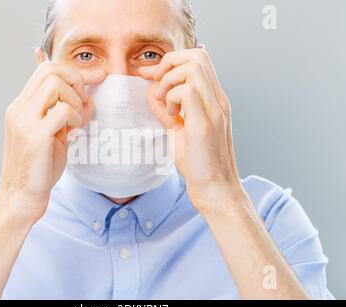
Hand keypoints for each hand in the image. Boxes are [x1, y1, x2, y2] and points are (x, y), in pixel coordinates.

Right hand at [0, 53, 103, 222]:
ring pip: (56, 84)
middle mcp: (19, 108)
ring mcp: (24, 120)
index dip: (73, 71)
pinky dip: (75, 117)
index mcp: (21, 106)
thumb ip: (65, 114)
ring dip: (75, 100)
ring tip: (75, 122)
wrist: (21, 197)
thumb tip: (89, 98)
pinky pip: (62, 109)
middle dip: (75, 80)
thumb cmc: (39, 168)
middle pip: (51, 70)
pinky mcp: (35, 135)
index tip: (96, 78)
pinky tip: (72, 132)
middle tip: (82, 103)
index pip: (45, 69)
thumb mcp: (53, 134)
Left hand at [139, 47, 242, 211]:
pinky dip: (171, 98)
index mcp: (214, 99)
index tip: (149, 75)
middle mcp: (219, 100)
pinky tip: (171, 116)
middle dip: (169, 62)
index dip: (171, 60)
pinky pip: (187, 92)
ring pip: (192, 68)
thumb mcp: (179, 129)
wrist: (215, 188)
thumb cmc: (198, 162)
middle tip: (157, 85)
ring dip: (169, 81)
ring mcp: (215, 110)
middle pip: (197, 55)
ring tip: (165, 105)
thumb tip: (152, 92)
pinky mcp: (205, 124)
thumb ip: (169, 109)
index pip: (199, 58)